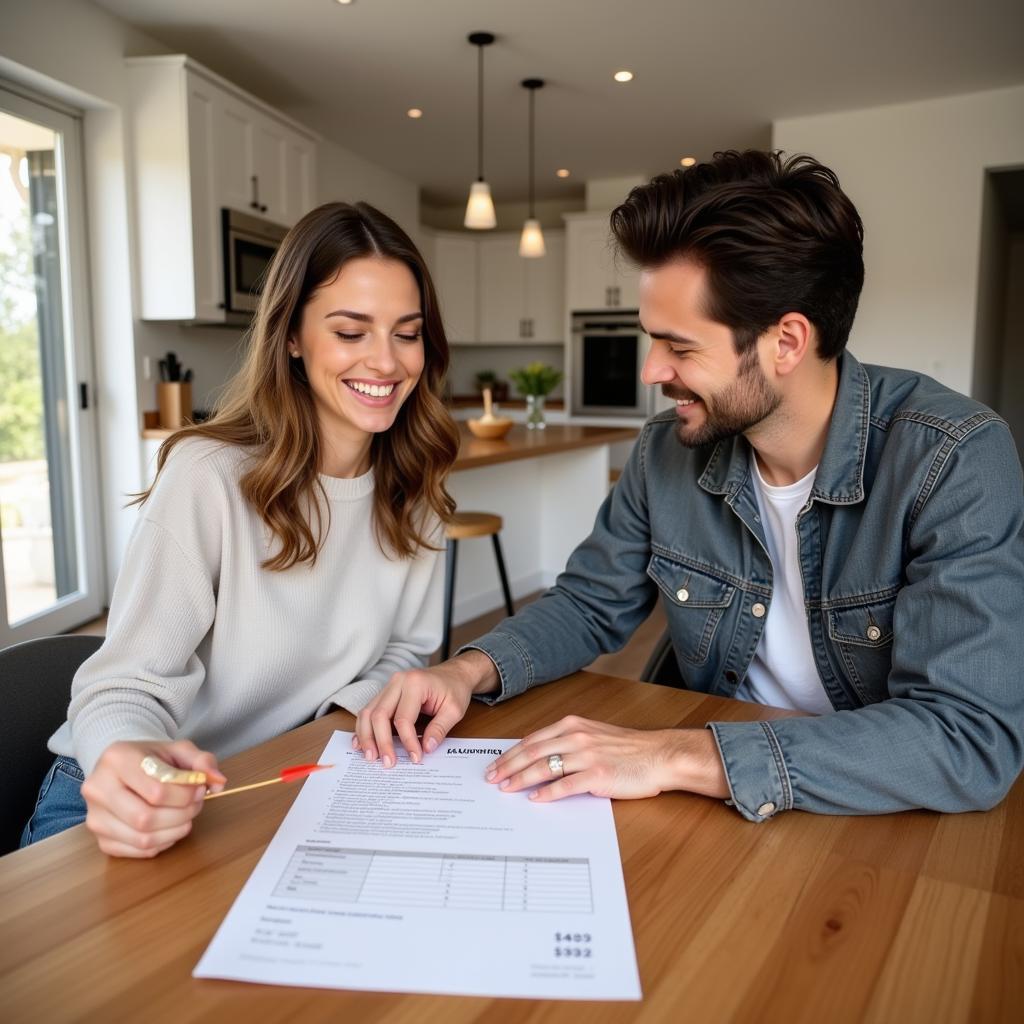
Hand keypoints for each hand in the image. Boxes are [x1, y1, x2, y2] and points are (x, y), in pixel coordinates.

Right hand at [80, 739, 225, 857]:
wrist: (124, 767)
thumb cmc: (153, 758)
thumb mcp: (179, 750)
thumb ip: (202, 761)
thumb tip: (218, 781)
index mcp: (116, 758)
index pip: (156, 790)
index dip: (186, 794)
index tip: (201, 788)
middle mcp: (97, 788)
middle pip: (146, 818)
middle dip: (182, 814)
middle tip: (196, 804)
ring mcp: (95, 818)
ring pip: (142, 838)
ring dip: (175, 830)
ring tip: (186, 814)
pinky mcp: (101, 840)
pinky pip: (138, 851)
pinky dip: (163, 843)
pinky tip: (171, 826)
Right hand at [354, 650, 498, 767]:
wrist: (453, 673)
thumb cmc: (454, 689)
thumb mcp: (454, 710)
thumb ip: (439, 729)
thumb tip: (426, 748)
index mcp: (415, 683)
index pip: (403, 719)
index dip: (407, 741)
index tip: (415, 758)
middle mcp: (397, 681)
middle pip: (379, 715)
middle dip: (381, 742)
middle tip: (387, 763)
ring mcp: (389, 686)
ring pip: (368, 712)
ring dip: (366, 736)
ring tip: (371, 756)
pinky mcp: (385, 693)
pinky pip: (369, 710)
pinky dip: (364, 727)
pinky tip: (361, 743)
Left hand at [484, 715, 728, 801]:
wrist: (659, 755)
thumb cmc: (628, 749)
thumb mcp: (594, 735)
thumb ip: (568, 742)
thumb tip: (540, 757)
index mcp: (573, 725)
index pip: (533, 739)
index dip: (511, 753)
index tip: (495, 764)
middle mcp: (577, 737)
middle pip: (532, 752)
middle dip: (508, 766)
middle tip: (491, 779)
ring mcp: (587, 755)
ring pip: (544, 767)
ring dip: (521, 779)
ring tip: (506, 788)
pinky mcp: (597, 775)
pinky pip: (565, 785)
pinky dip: (547, 793)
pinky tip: (535, 799)